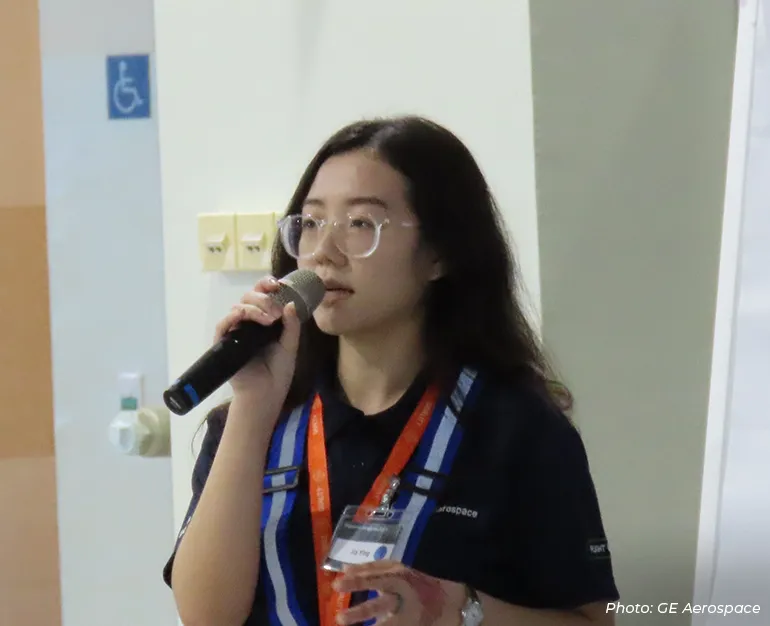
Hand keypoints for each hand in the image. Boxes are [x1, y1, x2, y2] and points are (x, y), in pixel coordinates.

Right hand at [213, 275, 300, 411]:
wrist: (266, 394)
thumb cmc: (277, 372)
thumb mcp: (290, 345)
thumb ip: (291, 325)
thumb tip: (291, 303)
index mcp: (264, 320)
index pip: (262, 296)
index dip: (268, 285)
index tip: (280, 284)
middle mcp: (248, 323)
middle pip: (249, 297)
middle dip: (264, 298)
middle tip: (276, 311)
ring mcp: (235, 331)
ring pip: (238, 307)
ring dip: (254, 307)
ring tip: (269, 319)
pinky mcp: (224, 342)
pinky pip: (223, 324)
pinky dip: (233, 316)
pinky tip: (243, 315)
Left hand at [332, 561, 466, 625]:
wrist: (449, 600)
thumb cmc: (417, 580)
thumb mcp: (397, 568)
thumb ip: (372, 568)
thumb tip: (345, 568)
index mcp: (398, 577)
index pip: (373, 578)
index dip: (356, 580)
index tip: (336, 584)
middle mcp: (402, 597)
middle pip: (378, 606)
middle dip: (359, 613)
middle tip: (339, 618)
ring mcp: (407, 616)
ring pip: (385, 624)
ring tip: (346, 623)